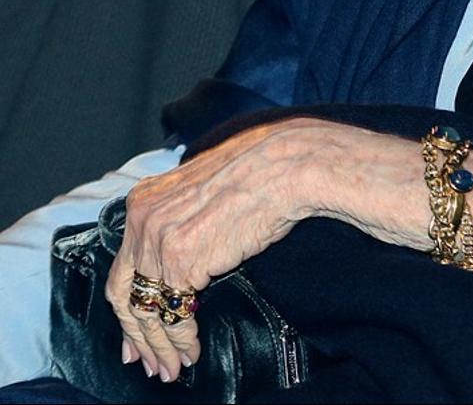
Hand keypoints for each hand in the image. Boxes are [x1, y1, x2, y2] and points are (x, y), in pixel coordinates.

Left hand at [103, 117, 335, 382]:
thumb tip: (174, 258)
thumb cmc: (259, 174)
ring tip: (173, 367)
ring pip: (148, 309)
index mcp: (143, 200)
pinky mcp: (182, 260)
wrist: (287, 168)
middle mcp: (142, 220)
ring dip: (161, 345)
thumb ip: (179, 219)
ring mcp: (158, 240)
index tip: (134, 336)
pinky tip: (191, 351)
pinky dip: (181, 339)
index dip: (127, 307)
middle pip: (126, 293)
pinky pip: (175, 313)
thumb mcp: (202, 191)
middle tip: (147, 363)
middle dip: (137, 335)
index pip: (124, 268)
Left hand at [104, 117, 472, 383]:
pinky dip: (181, 307)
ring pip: (159, 249)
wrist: (432, 185)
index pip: (158, 198)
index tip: (144, 318)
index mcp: (256, 144)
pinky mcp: (266, 195)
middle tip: (148, 353)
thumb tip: (215, 247)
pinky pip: (190, 261)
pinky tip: (194, 338)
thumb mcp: (317, 184)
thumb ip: (265, 196)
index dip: (139, 261)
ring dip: (155, 315)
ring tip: (172, 358)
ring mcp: (253, 168)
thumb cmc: (389, 197)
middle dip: (133, 294)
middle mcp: (246, 148)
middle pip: (144, 221)